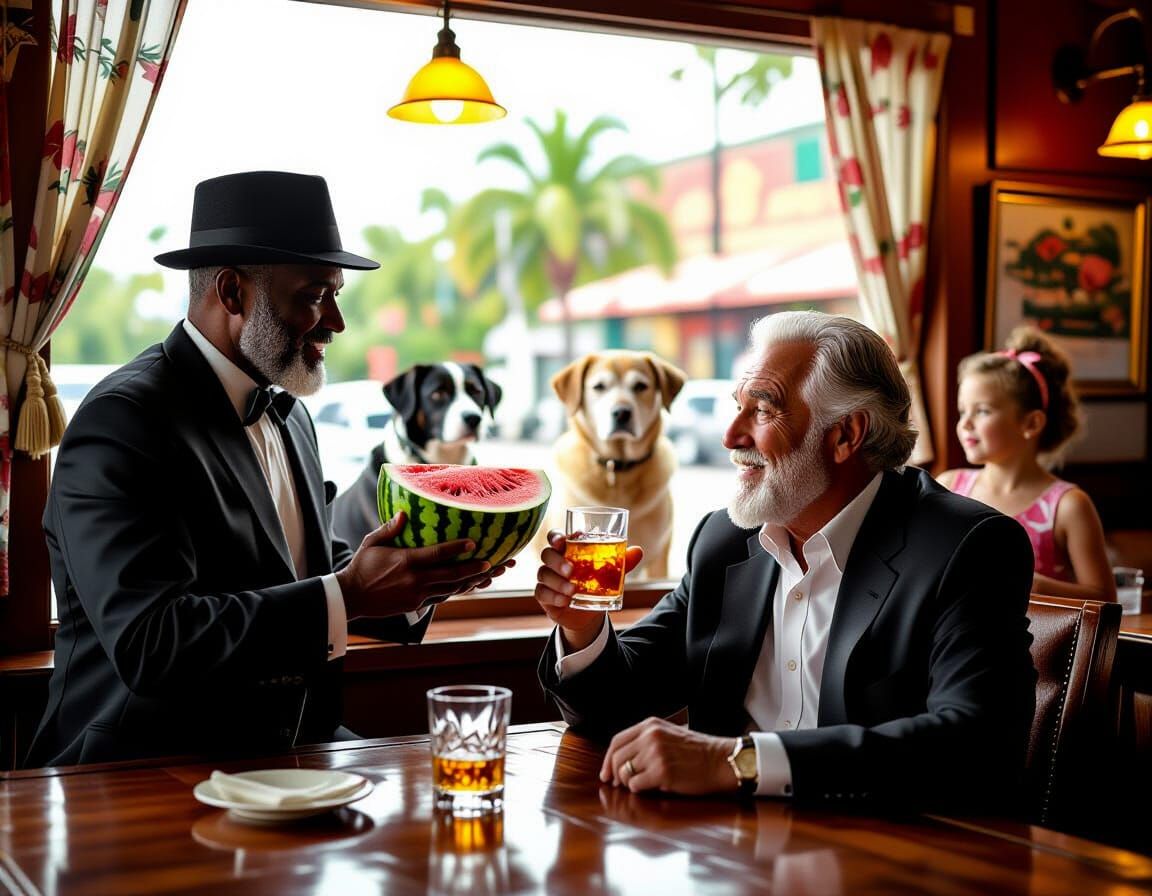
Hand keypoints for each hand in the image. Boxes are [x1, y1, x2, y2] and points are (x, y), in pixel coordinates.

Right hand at [336, 512, 505, 618]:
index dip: (457, 549)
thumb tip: (405, 513)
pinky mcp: (417, 605)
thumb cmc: (362, 566)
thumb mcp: (372, 542)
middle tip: (495, 563)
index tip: (474, 543)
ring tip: (492, 575)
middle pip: (452, 575)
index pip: (437, 554)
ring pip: (452, 589)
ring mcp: (418, 595)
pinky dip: (458, 590)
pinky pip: (443, 596)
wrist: (352, 597)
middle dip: (475, 570)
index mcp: (406, 561)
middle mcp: (415, 580)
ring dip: (472, 582)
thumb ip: (390, 528)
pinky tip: (471, 584)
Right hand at [532, 530, 643, 650]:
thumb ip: (622, 562)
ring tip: (572, 590)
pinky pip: (542, 593)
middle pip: (547, 554)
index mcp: (568, 549)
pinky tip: (565, 601)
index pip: (555, 537)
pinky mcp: (544, 596)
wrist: (589, 611)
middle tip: (571, 570)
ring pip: (543, 574)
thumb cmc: (597, 583)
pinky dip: (553, 596)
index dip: (555, 537)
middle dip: (557, 561)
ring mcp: (547, 578)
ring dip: (557, 582)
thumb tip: (638, 551)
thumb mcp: (611, 573)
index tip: (562, 541)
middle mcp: (554, 561)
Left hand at [600, 717, 735, 795]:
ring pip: (624, 773)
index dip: (608, 760)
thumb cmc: (697, 753)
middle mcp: (650, 736)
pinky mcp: (662, 772)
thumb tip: (619, 763)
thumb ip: (646, 741)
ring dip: (630, 783)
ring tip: (644, 784)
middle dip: (615, 775)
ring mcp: (656, 753)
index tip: (606, 774)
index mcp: (650, 725)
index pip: (617, 741)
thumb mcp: (669, 735)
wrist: (721, 761)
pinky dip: (640, 790)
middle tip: (619, 786)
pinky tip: (654, 787)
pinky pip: (636, 785)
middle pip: (617, 758)